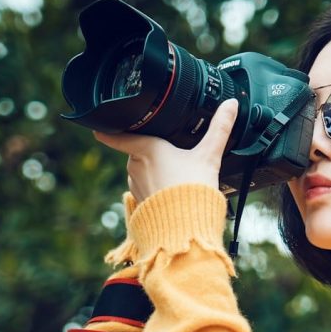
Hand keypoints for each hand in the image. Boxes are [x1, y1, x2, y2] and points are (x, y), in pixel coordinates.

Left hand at [94, 99, 238, 202]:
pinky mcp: (140, 201)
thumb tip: (231, 105)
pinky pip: (145, 187)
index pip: (115, 135)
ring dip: (153, 169)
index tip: (98, 123)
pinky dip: (155, 186)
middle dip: (151, 151)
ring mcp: (135, 185)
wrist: (186, 227)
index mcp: (146, 148)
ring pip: (141, 169)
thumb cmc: (193, 189)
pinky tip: (172, 189)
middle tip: (174, 153)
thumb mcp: (209, 155)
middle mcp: (135, 166)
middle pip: (138, 150)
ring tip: (176, 174)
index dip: (106, 128)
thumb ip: (219, 128)